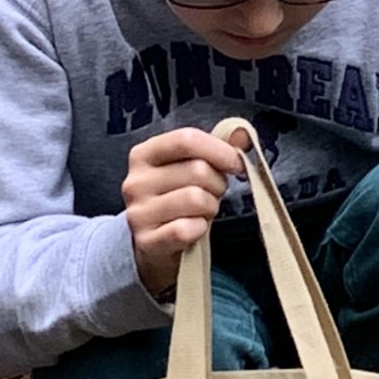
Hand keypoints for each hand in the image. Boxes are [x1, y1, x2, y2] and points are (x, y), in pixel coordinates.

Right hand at [123, 127, 245, 296]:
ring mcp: (138, 212)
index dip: (220, 150)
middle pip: (197, 170)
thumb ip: (217, 146)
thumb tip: (242, 134)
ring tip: (202, 211)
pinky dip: (200, 229)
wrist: (156, 244)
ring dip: (210, 207)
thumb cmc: (178, 198)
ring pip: (196, 199)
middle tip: (212, 193)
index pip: (186, 139)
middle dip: (217, 184)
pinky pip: (188, 229)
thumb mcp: (191, 167)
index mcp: (144, 154)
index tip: (236, 163)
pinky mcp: (147, 241)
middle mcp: (135, 181)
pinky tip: (194, 229)